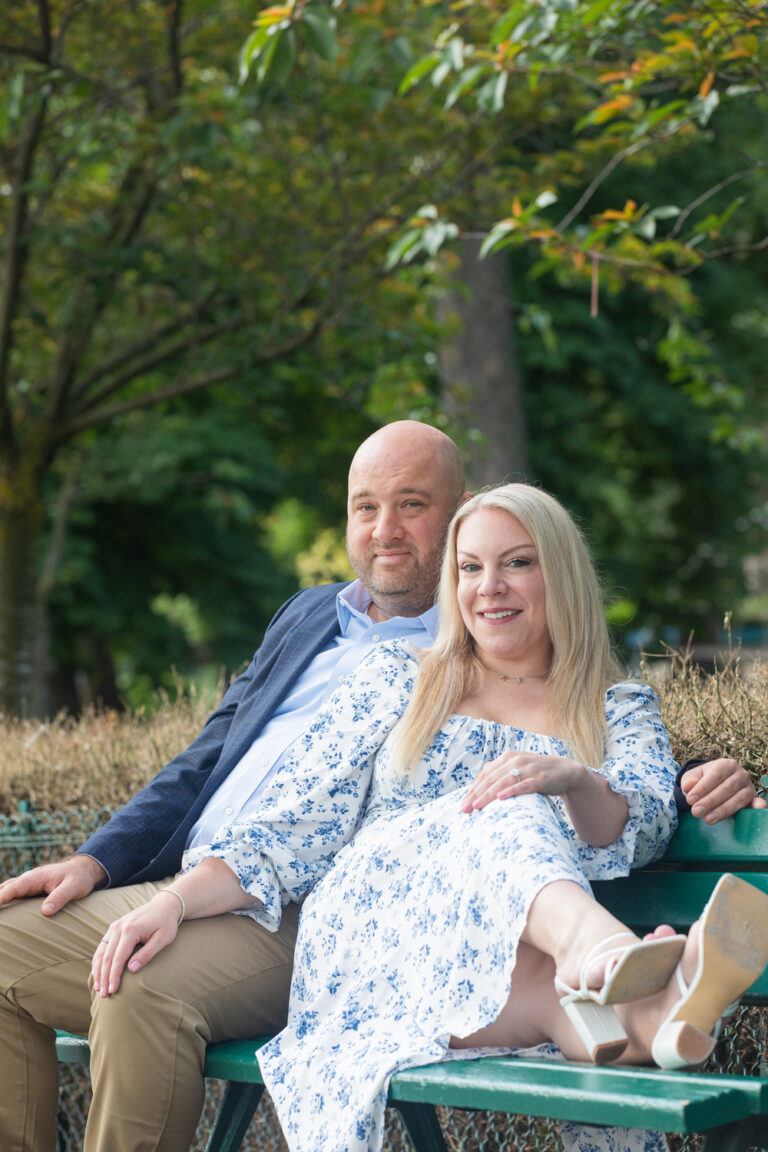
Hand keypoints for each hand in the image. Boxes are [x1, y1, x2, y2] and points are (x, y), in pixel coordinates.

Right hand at [0, 854, 106, 913]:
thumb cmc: (78, 878)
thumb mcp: (73, 888)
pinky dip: (2, 900)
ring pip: (5, 891)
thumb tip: (45, 912)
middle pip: (3, 889)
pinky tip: (2, 911)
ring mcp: (26, 885)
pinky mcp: (28, 890)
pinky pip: (11, 895)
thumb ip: (59, 898)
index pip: (12, 889)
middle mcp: (27, 880)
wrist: (83, 870)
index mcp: (34, 878)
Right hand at [92, 892, 180, 995]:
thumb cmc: (166, 923)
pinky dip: (98, 961)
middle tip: (104, 995)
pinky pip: (102, 946)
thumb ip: (147, 953)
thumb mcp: (162, 939)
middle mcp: (119, 927)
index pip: (118, 958)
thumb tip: (132, 969)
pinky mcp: (114, 927)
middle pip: (107, 957)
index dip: (114, 976)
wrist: (164, 905)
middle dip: (104, 977)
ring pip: (101, 952)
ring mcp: (115, 927)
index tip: (113, 990)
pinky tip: (98, 973)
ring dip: (98, 971)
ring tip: (98, 988)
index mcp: (130, 930)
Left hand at [461, 751, 587, 812]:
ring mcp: (528, 768)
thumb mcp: (516, 768)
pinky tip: (501, 798)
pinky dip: (511, 791)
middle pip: (491, 779)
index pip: (486, 775)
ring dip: (489, 794)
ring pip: (504, 782)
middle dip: (476, 794)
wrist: (566, 771)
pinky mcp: (540, 778)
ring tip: (477, 806)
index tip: (463, 804)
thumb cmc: (537, 772)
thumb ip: (498, 771)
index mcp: (507, 757)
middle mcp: (516, 760)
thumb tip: (478, 779)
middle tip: (465, 809)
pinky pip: (523, 785)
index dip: (473, 789)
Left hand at [682, 759, 766, 823]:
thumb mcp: (692, 777)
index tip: (690, 800)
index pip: (715, 775)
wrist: (715, 784)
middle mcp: (740, 774)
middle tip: (696, 812)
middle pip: (727, 788)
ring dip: (723, 810)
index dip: (702, 788)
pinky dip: (757, 807)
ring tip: (708, 819)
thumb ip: (689, 780)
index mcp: (725, 765)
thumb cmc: (702, 780)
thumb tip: (688, 786)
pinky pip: (756, 803)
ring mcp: (749, 787)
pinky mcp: (753, 799)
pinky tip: (757, 810)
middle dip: (710, 801)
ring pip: (739, 798)